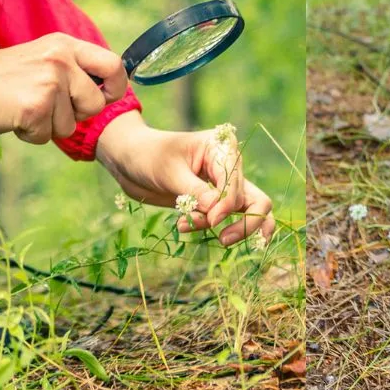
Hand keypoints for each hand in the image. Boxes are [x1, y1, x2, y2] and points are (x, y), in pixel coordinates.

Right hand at [0, 32, 128, 142]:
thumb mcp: (40, 58)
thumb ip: (70, 68)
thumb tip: (105, 91)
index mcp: (64, 44)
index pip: (114, 65)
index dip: (115, 88)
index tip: (104, 98)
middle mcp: (61, 59)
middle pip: (95, 103)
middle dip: (76, 114)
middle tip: (46, 106)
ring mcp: (49, 82)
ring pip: (71, 125)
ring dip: (48, 126)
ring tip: (23, 108)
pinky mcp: (35, 107)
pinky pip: (47, 136)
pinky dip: (31, 134)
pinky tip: (13, 117)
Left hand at [97, 111, 275, 246]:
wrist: (131, 161)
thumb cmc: (149, 156)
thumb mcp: (169, 172)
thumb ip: (196, 192)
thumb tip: (219, 213)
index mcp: (223, 149)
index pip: (237, 184)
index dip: (227, 206)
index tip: (211, 221)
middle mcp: (232, 166)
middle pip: (258, 201)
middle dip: (245, 224)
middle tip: (223, 240)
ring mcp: (227, 185)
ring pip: (251, 213)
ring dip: (234, 230)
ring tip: (192, 229)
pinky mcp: (217, 201)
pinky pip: (229, 220)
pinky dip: (213, 228)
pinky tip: (183, 226)